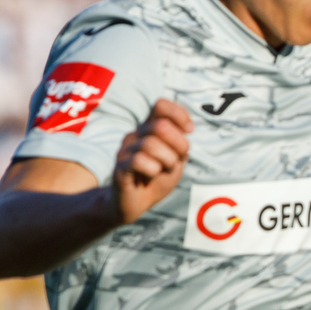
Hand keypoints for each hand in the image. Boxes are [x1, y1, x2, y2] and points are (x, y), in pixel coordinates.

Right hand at [112, 99, 192, 222]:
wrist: (136, 204)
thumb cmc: (156, 179)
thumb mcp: (175, 161)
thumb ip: (181, 145)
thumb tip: (186, 129)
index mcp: (150, 129)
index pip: (160, 105)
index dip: (179, 115)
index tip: (189, 131)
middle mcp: (136, 135)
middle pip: (160, 125)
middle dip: (178, 144)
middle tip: (177, 160)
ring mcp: (126, 150)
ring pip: (151, 144)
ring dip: (167, 160)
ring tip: (163, 170)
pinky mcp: (120, 167)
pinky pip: (139, 160)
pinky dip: (153, 169)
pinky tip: (151, 176)